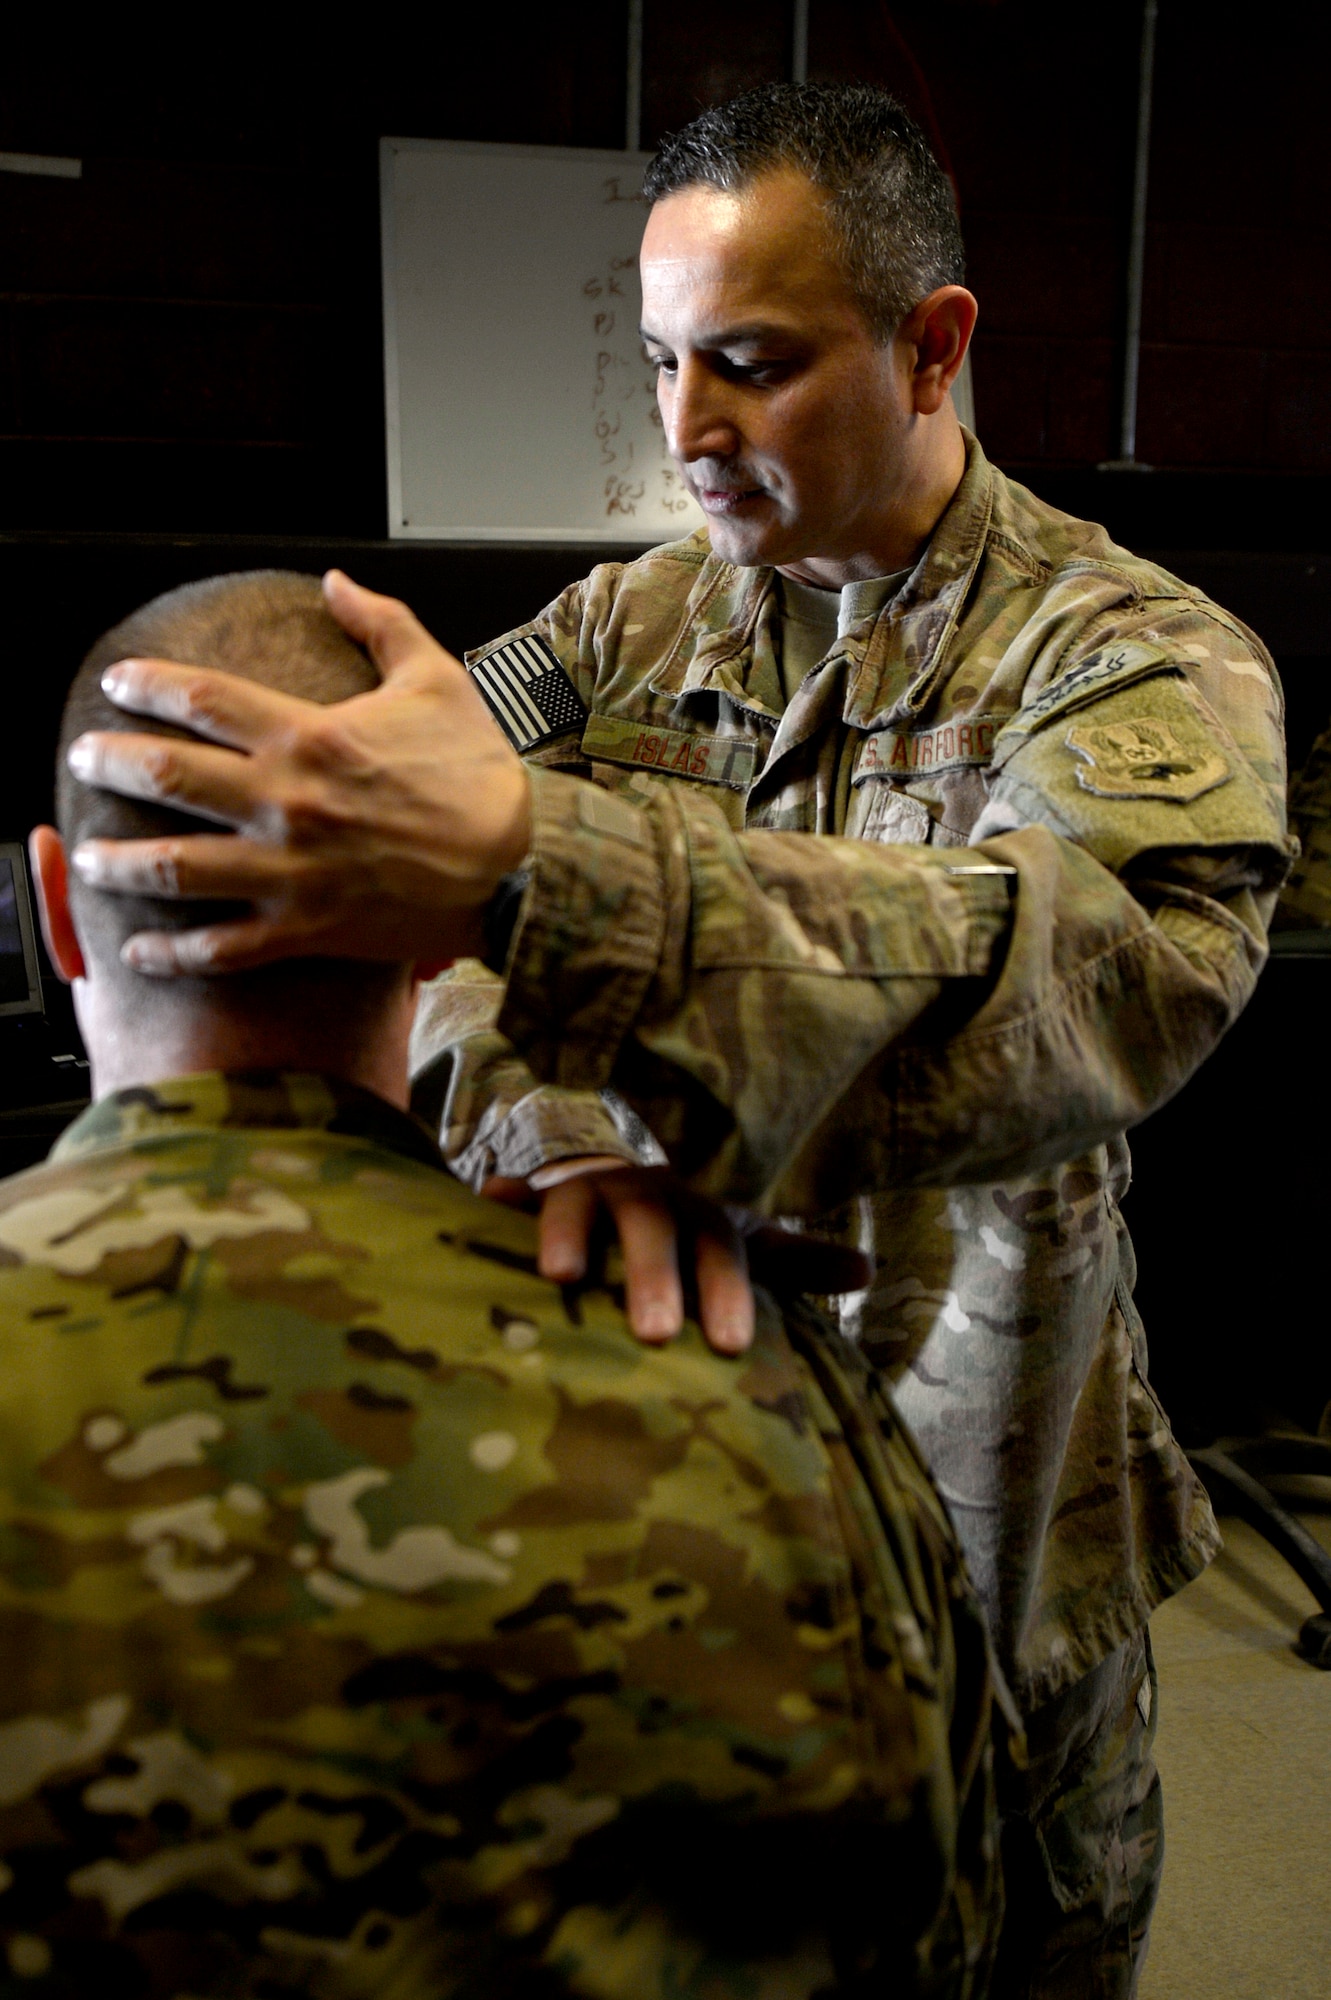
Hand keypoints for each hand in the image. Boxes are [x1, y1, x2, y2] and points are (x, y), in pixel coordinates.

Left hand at [65, 572, 530, 974]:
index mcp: (311, 737)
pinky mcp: (306, 930)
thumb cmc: (480, 775)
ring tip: (90, 858)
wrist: (519, 867)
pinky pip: (222, 948)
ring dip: (119, 863)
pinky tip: (141, 952)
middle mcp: (287, 802)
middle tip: (83, 759)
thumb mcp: (438, 681)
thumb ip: (381, 625)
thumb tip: (337, 584)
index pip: (202, 698)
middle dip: (110, 763)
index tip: (117, 684)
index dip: (147, 685)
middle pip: (166, 775)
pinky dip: (174, 953)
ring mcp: (291, 871)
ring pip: (176, 867)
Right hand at [482, 1158, 870, 1356]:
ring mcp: (585, 1190)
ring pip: (580, 1204)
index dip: (726, 1290)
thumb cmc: (687, 1237)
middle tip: (657, 1332)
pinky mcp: (534, 1196)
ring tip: (558, 1275)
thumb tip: (868, 1270)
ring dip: (570, 1233)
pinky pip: (513, 1196)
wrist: (620, 1186)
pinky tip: (479, 1206)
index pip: (722, 1249)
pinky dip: (498, 1201)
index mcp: (698, 1213)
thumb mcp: (740, 1244)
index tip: (733, 1343)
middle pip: (653, 1228)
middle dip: (653, 1275)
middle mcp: (643, 1196)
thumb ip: (794, 1262)